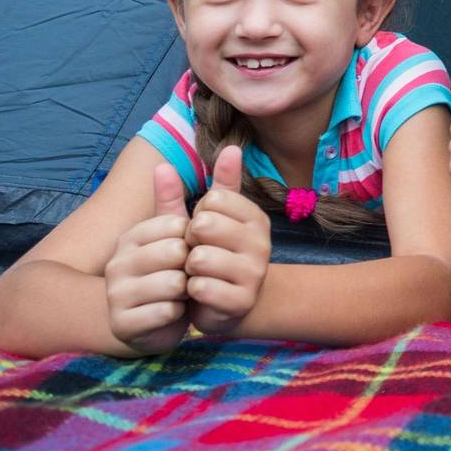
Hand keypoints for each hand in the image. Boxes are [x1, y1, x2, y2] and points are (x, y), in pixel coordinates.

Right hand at [104, 161, 190, 354]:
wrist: (153, 323)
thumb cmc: (169, 272)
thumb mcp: (175, 234)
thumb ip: (173, 198)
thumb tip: (163, 162)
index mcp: (131, 236)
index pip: (177, 225)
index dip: (195, 240)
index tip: (190, 251)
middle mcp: (118, 262)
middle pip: (176, 252)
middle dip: (192, 266)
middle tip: (187, 275)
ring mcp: (115, 293)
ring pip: (172, 282)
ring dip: (186, 291)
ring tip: (180, 294)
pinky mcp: (122, 323)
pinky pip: (166, 311)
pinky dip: (178, 313)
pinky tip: (172, 312)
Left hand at [184, 146, 270, 335]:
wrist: (227, 304)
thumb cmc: (213, 254)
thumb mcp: (207, 218)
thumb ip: (212, 184)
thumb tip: (228, 146)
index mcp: (255, 217)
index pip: (212, 199)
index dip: (196, 215)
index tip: (203, 231)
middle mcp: (262, 242)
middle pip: (204, 224)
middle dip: (189, 241)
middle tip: (197, 253)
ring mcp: (255, 273)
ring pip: (200, 257)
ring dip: (189, 268)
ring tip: (198, 274)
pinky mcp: (242, 301)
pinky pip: (200, 287)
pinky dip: (191, 290)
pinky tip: (200, 293)